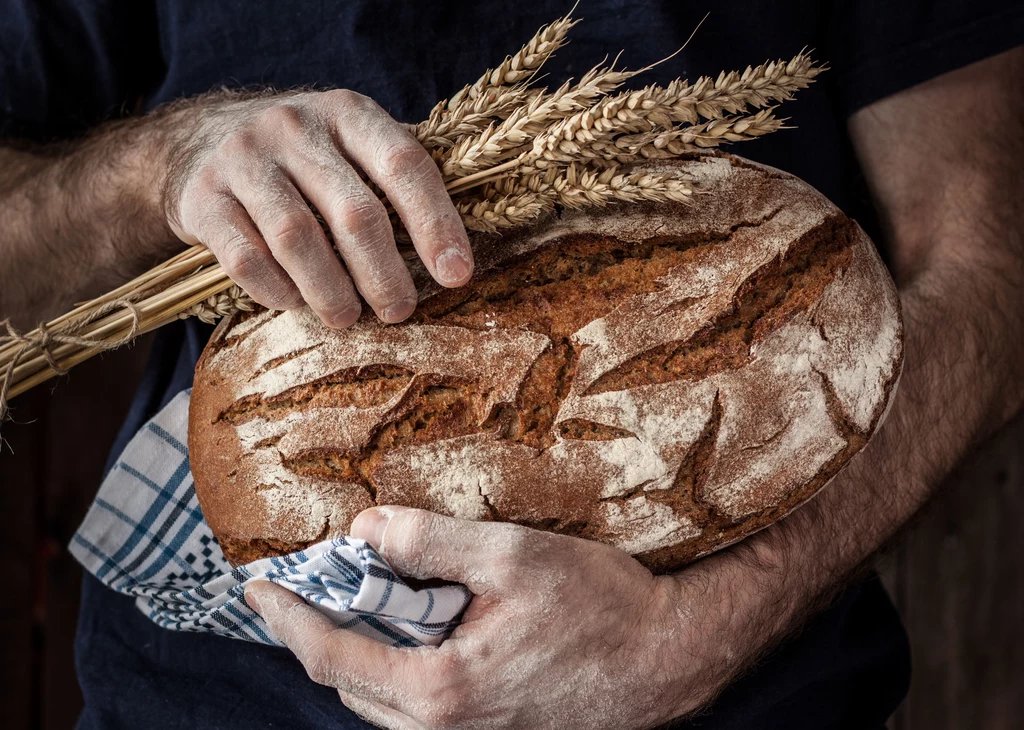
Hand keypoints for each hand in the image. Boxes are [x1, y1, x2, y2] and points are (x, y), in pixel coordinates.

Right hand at [163, 91, 472, 326]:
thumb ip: (394, 183)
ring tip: (348, 317)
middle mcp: (295, 126)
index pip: (404, 165)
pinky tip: (295, 303)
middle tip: (399, 310)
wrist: (198, 140)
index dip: (435, 223)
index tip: (456, 273)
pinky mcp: (203, 197)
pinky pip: (246, 258)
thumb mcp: (349, 146)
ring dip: (331, 291)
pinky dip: (278, 291)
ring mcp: (243, 158)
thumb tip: (451, 258)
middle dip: (384, 274)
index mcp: (348, 113)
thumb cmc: (301, 158)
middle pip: (354, 212)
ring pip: (297, 239)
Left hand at [245, 507, 782, 729]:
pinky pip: (414, 703)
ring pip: (379, 698)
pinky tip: (412, 626)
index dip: (289, 617)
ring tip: (355, 597)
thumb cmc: (600, 606)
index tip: (259, 586)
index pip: (332, 655)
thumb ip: (429, 540)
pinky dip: (393, 663)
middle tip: (306, 583)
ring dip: (356, 648)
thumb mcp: (512, 556)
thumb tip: (364, 529)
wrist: (665, 660)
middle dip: (317, 631)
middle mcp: (444, 727)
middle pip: (348, 681)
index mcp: (440, 689)